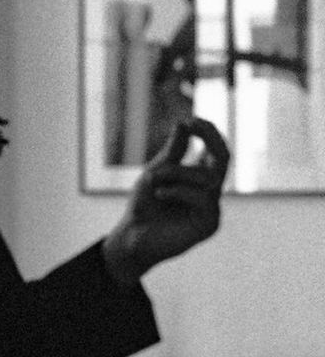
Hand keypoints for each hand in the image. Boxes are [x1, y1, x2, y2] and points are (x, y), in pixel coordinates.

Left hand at [103, 118, 229, 284]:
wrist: (131, 237)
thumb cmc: (143, 205)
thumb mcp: (156, 172)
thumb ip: (173, 152)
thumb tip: (183, 123)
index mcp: (200, 177)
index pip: (215, 150)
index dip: (209, 132)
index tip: (191, 119)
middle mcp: (210, 191)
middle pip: (225, 158)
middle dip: (209, 138)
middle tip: (190, 124)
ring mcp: (212, 208)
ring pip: (209, 178)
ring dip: (179, 172)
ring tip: (156, 179)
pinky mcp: (209, 225)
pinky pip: (204, 199)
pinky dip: (180, 192)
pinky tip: (161, 194)